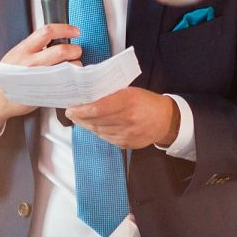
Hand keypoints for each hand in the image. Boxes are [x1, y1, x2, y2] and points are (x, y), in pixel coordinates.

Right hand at [0, 24, 81, 135]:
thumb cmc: (5, 77)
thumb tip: (54, 41)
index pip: (47, 31)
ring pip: (66, 68)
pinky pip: (63, 85)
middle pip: (61, 50)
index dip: (65, 29)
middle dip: (75, 50)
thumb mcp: (16, 55)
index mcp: (24, 49)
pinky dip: (71, 82)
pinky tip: (71, 81)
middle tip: (77, 52)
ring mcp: (38, 78)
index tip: (75, 31)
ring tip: (75, 68)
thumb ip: (34, 48)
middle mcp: (31, 62)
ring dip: (76, 66)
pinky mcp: (43, 93)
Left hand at [65, 88, 180, 149]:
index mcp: (127, 102)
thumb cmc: (146, 102)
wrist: (165, 121)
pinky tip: (94, 126)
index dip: (81, 111)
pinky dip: (97, 132)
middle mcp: (127, 120)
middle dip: (80, 118)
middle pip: (95, 122)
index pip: (97, 109)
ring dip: (87, 125)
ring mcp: (126, 134)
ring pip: (98, 131)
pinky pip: (106, 138)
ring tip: (80, 118)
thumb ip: (111, 95)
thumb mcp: (130, 91)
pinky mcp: (126, 144)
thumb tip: (89, 98)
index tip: (70, 108)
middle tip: (71, 113)